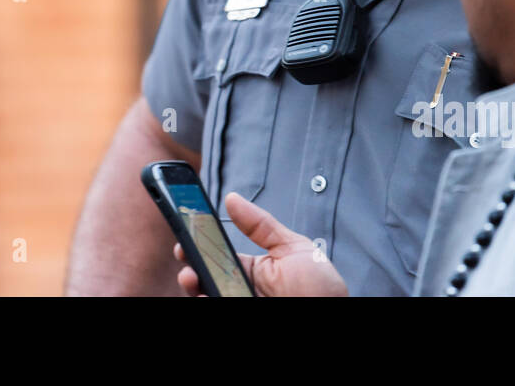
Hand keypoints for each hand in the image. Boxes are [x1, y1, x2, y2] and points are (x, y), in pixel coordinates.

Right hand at [174, 192, 348, 296]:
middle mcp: (242, 290)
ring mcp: (238, 302)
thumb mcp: (292, 248)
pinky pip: (214, 307)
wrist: (330, 316)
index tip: (187, 230)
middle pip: (206, 276)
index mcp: (253, 269)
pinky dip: (205, 300)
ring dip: (194, 284)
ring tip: (191, 277)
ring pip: (206, 294)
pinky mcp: (235, 313)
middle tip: (184, 253)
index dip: (200, 243)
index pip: (218, 255)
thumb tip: (232, 198)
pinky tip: (203, 295)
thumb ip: (260, 225)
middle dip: (190, 263)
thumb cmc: (319, 289)